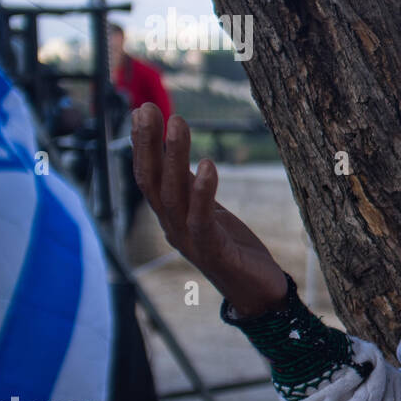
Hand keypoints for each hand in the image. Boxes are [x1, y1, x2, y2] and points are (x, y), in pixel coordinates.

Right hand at [130, 102, 288, 317]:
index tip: (143, 110)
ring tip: (177, 123)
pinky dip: (203, 191)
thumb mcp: (209, 210)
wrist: (258, 293)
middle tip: (148, 108)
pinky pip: (201, 218)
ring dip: (174, 157)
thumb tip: (176, 151)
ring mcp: (189, 240)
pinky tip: (208, 165)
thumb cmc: (234, 249)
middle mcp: (172, 227)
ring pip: (173, 195)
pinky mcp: (213, 251)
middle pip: (152, 181)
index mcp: (171, 216)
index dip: (143, 144)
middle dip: (148, 143)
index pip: (149, 176)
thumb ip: (192, 186)